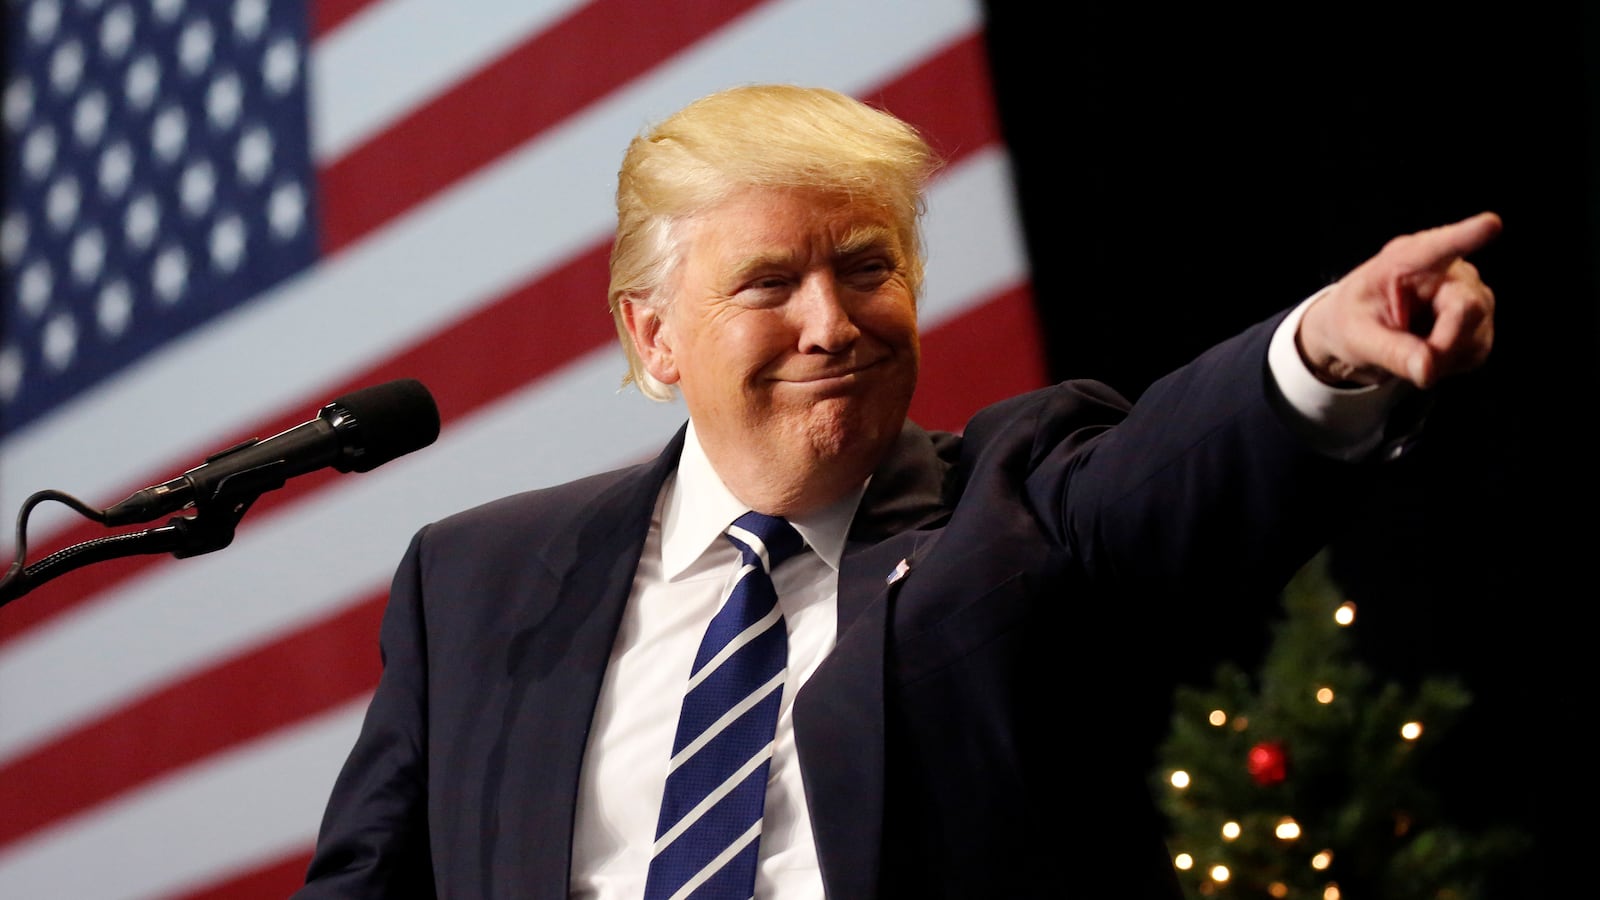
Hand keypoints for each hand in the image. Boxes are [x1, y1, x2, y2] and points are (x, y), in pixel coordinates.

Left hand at [1297, 212, 1500, 388]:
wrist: (1363, 331)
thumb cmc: (1356, 320)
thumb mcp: (1356, 337)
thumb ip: (1390, 351)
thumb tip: (1427, 369)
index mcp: (1407, 260)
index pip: (1439, 247)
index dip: (1466, 236)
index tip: (1490, 224)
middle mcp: (1448, 270)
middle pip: (1467, 307)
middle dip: (1441, 345)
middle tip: (1412, 362)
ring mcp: (1470, 294)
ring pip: (1474, 335)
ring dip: (1442, 357)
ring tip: (1410, 346)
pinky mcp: (1481, 320)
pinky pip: (1475, 351)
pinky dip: (1449, 363)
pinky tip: (1427, 350)